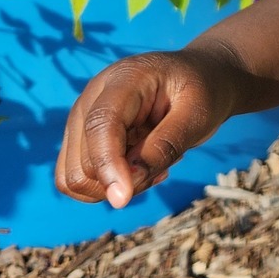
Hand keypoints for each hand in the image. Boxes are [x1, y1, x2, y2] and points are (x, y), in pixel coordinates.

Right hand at [55, 48, 236, 206]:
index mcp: (123, 79)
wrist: (200, 79)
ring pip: (76, 177)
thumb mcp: (198, 115)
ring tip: (156, 162)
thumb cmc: (202, 91)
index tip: (123, 199)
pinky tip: (142, 167)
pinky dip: (110, 184)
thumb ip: (165, 146)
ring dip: (115, 185)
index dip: (107, 163)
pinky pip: (81, 180)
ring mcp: (82, 120)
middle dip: (123, 179)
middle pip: (83, 161)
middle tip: (167, 164)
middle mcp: (92, 98)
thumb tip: (128, 185)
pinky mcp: (82, 139)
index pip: (100, 124)